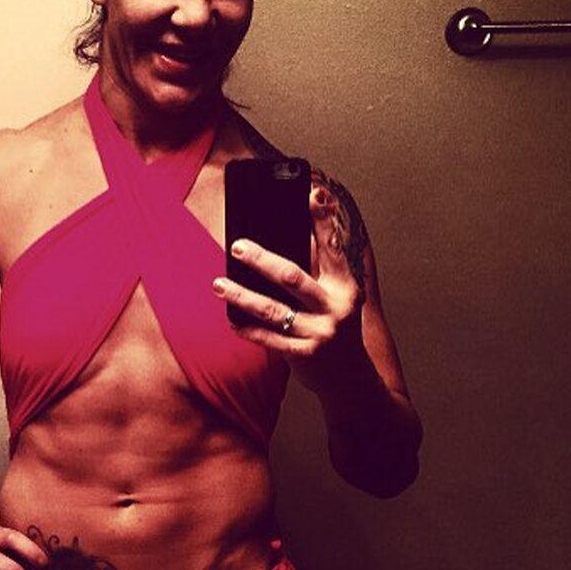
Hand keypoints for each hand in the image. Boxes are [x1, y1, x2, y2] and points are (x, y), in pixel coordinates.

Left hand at [212, 184, 363, 392]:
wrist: (352, 379)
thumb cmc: (336, 324)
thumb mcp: (337, 295)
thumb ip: (317, 268)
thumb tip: (281, 235)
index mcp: (346, 286)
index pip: (332, 246)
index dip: (323, 219)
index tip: (312, 191)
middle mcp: (336, 308)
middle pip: (293, 277)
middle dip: (263, 259)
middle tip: (237, 245)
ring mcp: (320, 333)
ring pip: (273, 310)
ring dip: (242, 295)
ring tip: (218, 284)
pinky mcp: (304, 356)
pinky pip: (269, 339)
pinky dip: (247, 328)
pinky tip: (230, 318)